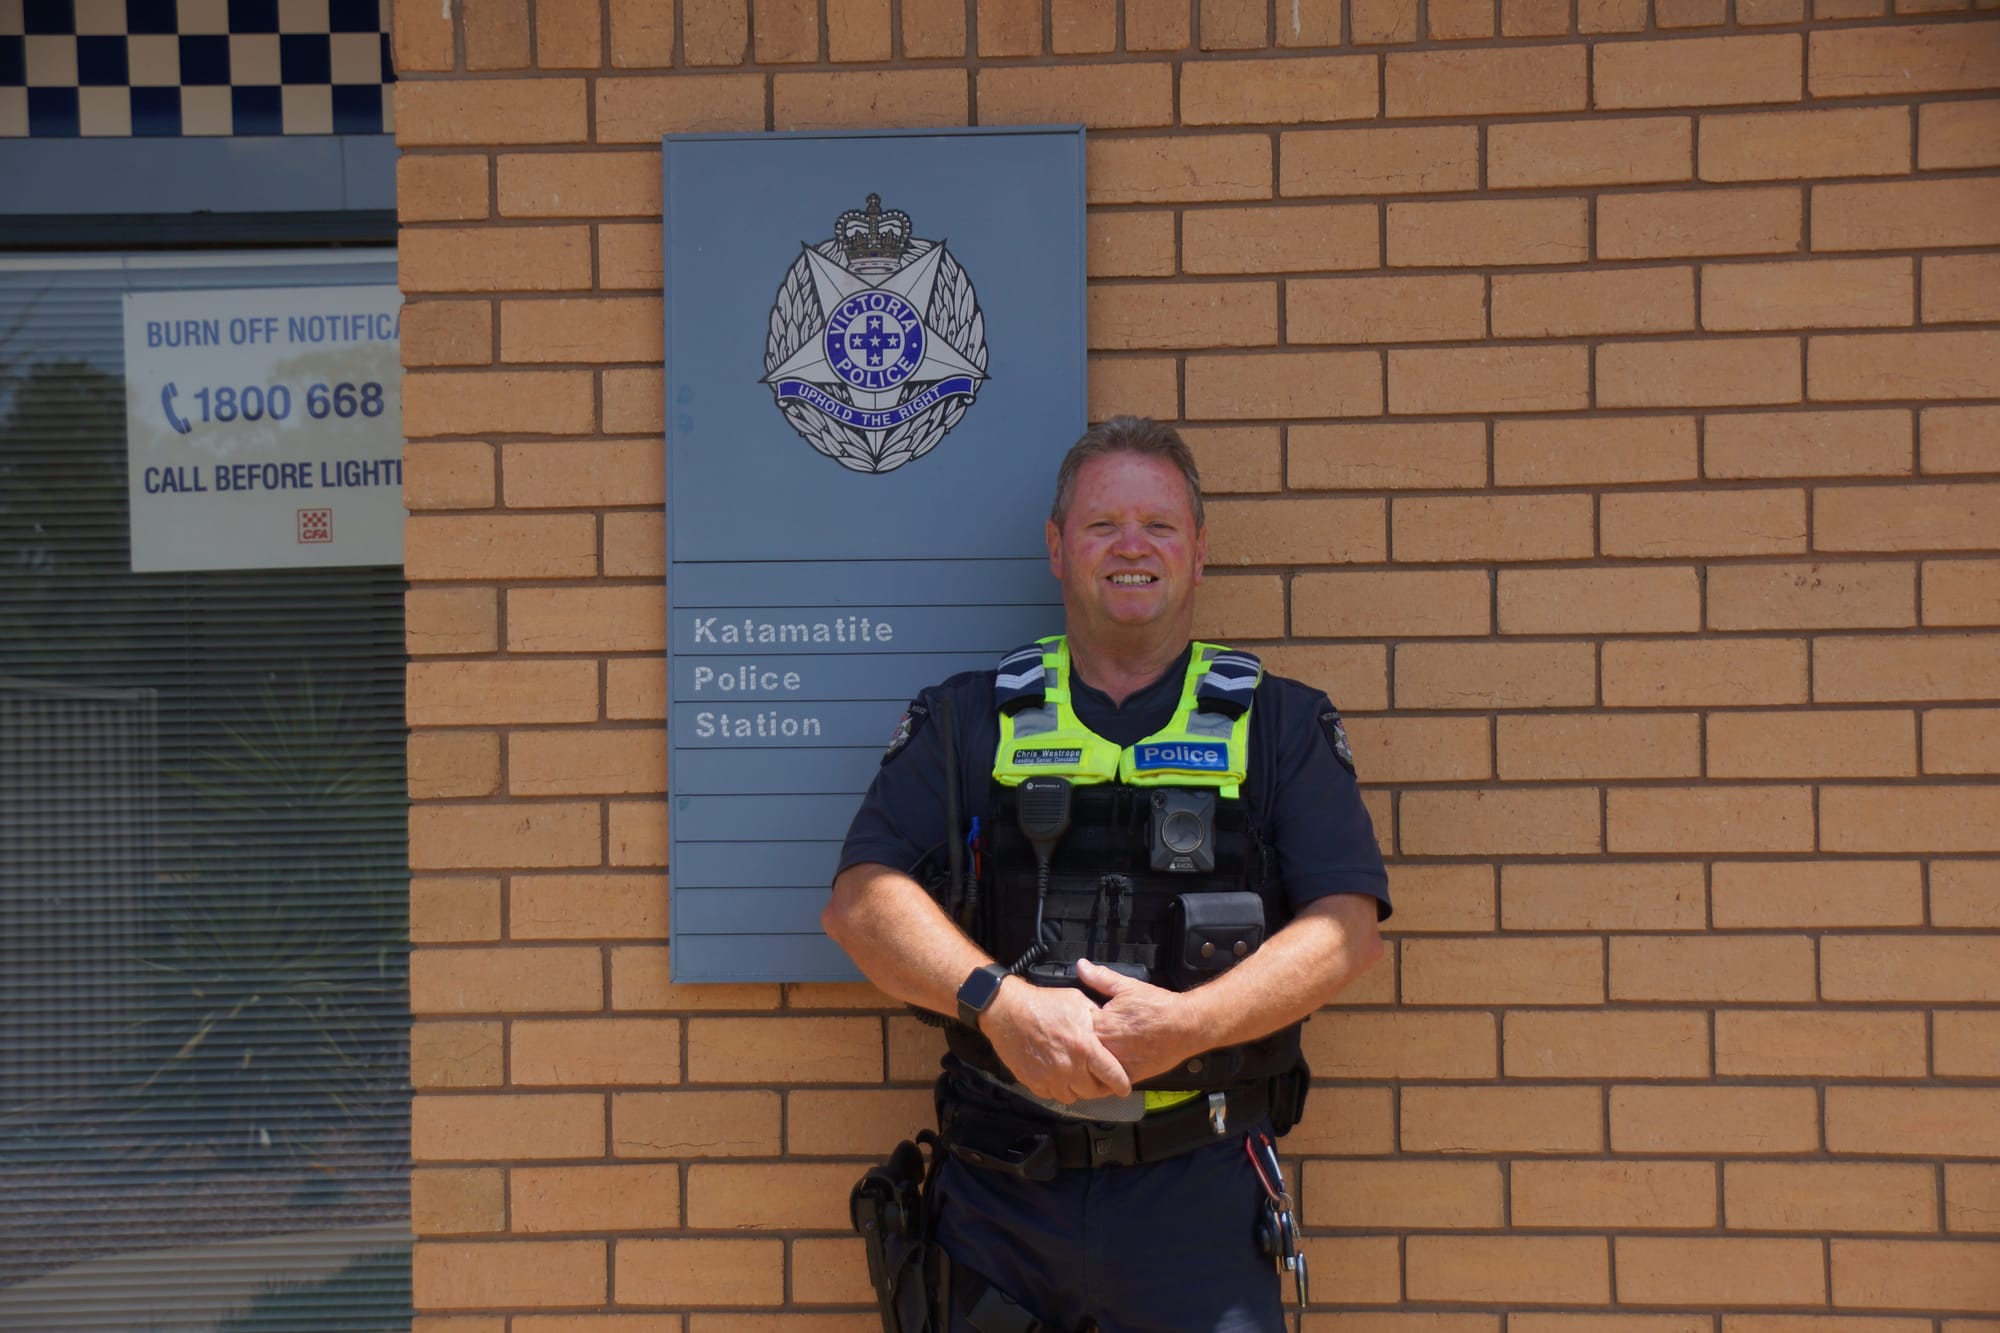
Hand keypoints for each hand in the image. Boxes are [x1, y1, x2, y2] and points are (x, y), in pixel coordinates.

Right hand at [980, 977, 1132, 1103]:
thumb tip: (1111, 1026)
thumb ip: (1097, 1018)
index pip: (1113, 1076)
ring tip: (1076, 1077)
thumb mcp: (1078, 1002)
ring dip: (1076, 1089)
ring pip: (1072, 1096)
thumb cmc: (1043, 1003)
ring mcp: (1050, 1077)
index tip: (1123, 1087)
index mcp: (1085, 1047)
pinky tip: (1057, 1076)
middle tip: (1098, 1080)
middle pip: (1092, 1091)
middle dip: (1099, 1087)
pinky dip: (1056, 1088)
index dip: (1121, 1084)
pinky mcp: (1033, 1081)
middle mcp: (1069, 1066)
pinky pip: (1050, 1094)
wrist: (1007, 1010)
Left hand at [1076, 960, 1201, 1084]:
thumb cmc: (1159, 1007)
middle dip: (1079, 1047)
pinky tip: (1104, 1072)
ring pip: (1092, 1069)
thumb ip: (1100, 978)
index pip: (1075, 1026)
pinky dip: (1104, 1079)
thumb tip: (1081, 966)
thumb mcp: (1127, 986)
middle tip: (1077, 1044)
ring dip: (1089, 1065)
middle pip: (1081, 1050)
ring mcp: (1118, 1063)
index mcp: (1101, 1023)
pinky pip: (1109, 1083)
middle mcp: (1107, 1046)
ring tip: (1087, 1061)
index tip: (1073, 1024)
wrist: (1185, 1025)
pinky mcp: (1130, 1076)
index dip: (1073, 1025)